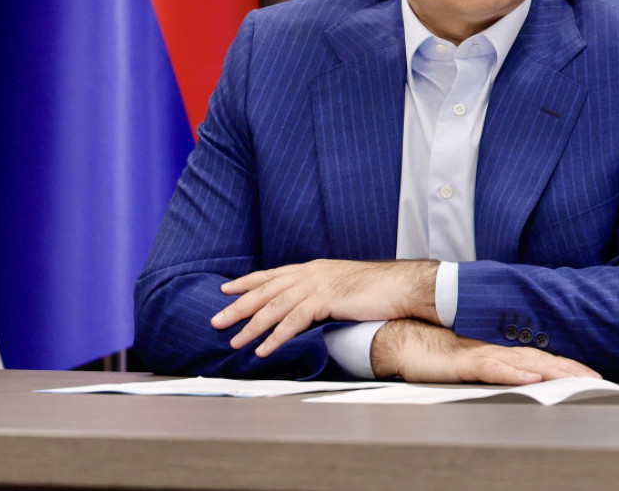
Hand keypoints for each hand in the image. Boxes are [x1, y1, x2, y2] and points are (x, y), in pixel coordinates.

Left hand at [211, 259, 438, 356]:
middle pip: (266, 290)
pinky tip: (264, 350)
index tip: (227, 289)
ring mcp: (318, 285)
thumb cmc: (379, 289)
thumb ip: (324, 293)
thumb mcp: (345, 287)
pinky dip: (276, 337)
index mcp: (315, 268)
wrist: (401, 287)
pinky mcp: (326, 300)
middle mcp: (312, 273)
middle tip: (216, 320)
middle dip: (239, 306)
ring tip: (234, 342)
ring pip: (275, 306)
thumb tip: (310, 307)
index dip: (248, 282)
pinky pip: (294, 321)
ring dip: (252, 326)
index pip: (273, 274)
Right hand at [370, 319, 600, 384]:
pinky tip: (530, 379)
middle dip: (569, 370)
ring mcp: (480, 353)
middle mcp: (494, 349)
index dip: (565, 365)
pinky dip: (513, 373)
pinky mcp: (463, 361)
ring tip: (575, 379)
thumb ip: (493, 365)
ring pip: (522, 363)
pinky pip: (492, 367)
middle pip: (539, 360)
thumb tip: (518, 376)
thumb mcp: (469, 360)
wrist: (402, 338)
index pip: (539, 358)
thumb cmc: (433, 350)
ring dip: (551, 371)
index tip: (589, 374)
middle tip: (595, 379)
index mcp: (497, 349)